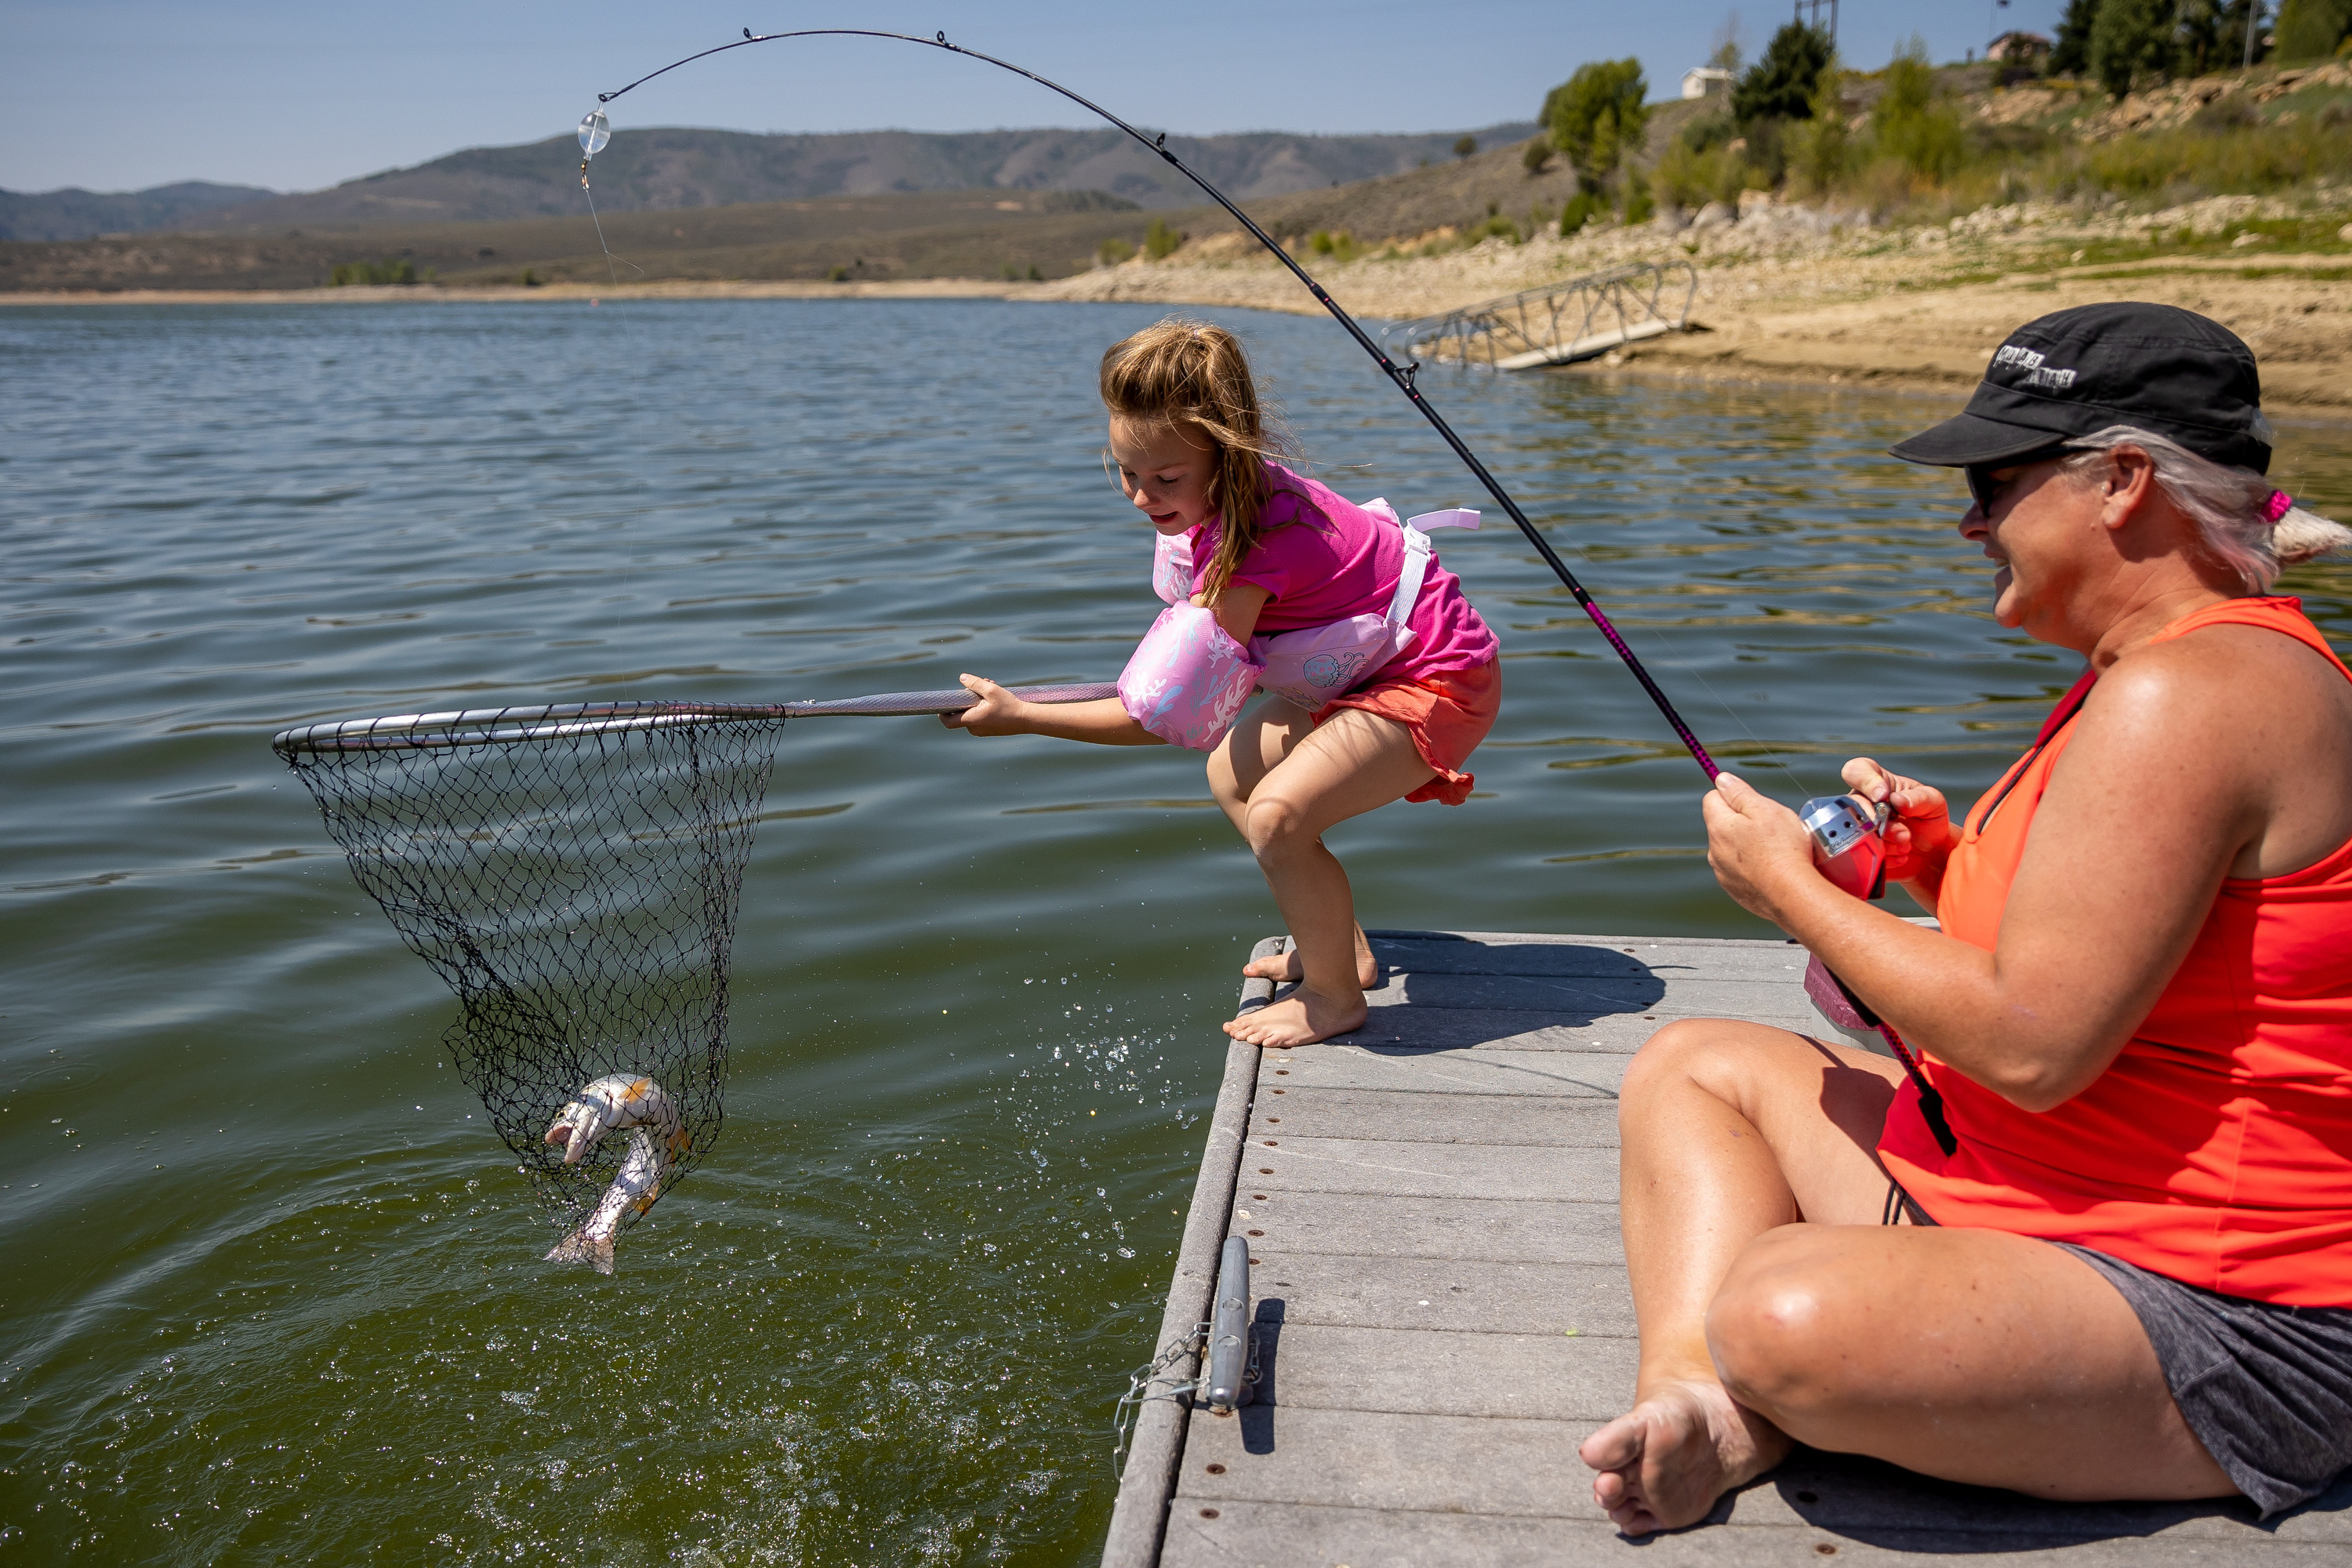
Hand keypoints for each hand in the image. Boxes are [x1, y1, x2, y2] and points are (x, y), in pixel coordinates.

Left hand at [937, 674, 1031, 736]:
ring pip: (972, 713)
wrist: (1027, 720)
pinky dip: (982, 707)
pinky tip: (994, 697)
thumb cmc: (1009, 706)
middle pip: (962, 712)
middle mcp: (975, 728)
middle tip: (980, 684)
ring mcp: (982, 731)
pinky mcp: (989, 730)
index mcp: (972, 720)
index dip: (942, 713)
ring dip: (977, 700)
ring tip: (991, 687)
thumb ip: (974, 683)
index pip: (948, 722)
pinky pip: (980, 717)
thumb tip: (962, 678)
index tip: (943, 703)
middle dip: (968, 697)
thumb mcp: (991, 690)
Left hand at [1702, 771, 1817, 922]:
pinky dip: (1754, 868)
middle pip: (1723, 825)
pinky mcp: (1736, 891)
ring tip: (1776, 851)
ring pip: (1733, 850)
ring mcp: (1723, 874)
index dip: (1731, 794)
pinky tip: (1773, 870)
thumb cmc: (1782, 850)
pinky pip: (1742, 872)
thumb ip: (1739, 793)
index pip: (1712, 798)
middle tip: (1771, 827)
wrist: (1791, 896)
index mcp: (1719, 827)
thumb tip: (1721, 780)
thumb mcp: (1765, 809)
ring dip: (1749, 846)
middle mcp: (1715, 851)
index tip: (1749, 798)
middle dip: (1743, 822)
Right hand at [1839, 757, 1953, 886]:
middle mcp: (1861, 803)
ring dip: (1887, 843)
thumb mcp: (1934, 803)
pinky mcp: (1857, 850)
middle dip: (1883, 824)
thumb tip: (1896, 800)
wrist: (1929, 853)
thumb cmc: (1928, 821)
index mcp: (1878, 783)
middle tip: (1905, 834)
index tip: (1883, 796)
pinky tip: (1899, 854)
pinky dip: (1885, 857)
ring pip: (1857, 833)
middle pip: (1855, 807)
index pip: (1856, 770)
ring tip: (1906, 845)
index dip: (1865, 781)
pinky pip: (1861, 854)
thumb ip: (1919, 798)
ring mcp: (1856, 827)